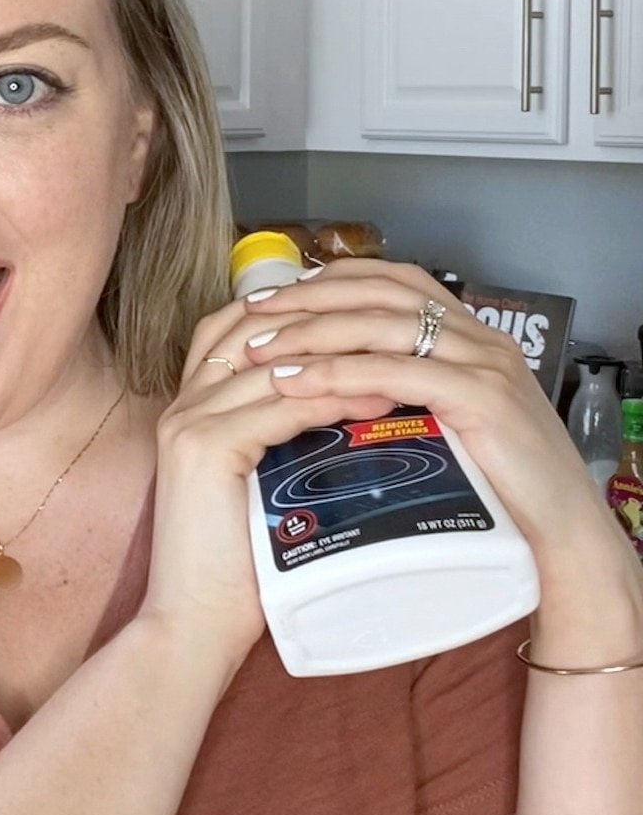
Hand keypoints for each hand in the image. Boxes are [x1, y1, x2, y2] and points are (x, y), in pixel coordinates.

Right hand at [137, 291, 398, 692]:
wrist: (190, 624)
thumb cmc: (230, 569)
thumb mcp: (249, 488)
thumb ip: (273, 445)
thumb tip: (341, 417)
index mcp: (185, 410)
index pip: (227, 330)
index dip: (283, 313)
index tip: (345, 315)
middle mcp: (181, 406)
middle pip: (246, 330)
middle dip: (313, 318)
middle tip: (378, 325)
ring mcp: (188, 424)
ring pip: (272, 366)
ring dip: (338, 359)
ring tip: (397, 363)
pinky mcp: (206, 449)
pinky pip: (280, 408)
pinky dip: (331, 399)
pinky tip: (373, 401)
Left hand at [238, 258, 629, 574]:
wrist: (560, 534)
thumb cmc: (497, 484)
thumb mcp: (446, 420)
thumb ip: (403, 389)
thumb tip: (332, 379)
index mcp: (469, 333)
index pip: (392, 280)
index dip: (332, 279)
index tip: (279, 293)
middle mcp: (478, 337)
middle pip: (379, 293)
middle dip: (309, 300)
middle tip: (254, 314)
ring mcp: (482, 363)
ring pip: (381, 326)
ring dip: (313, 334)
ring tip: (261, 351)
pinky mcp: (480, 397)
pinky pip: (397, 372)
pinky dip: (341, 373)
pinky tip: (298, 384)